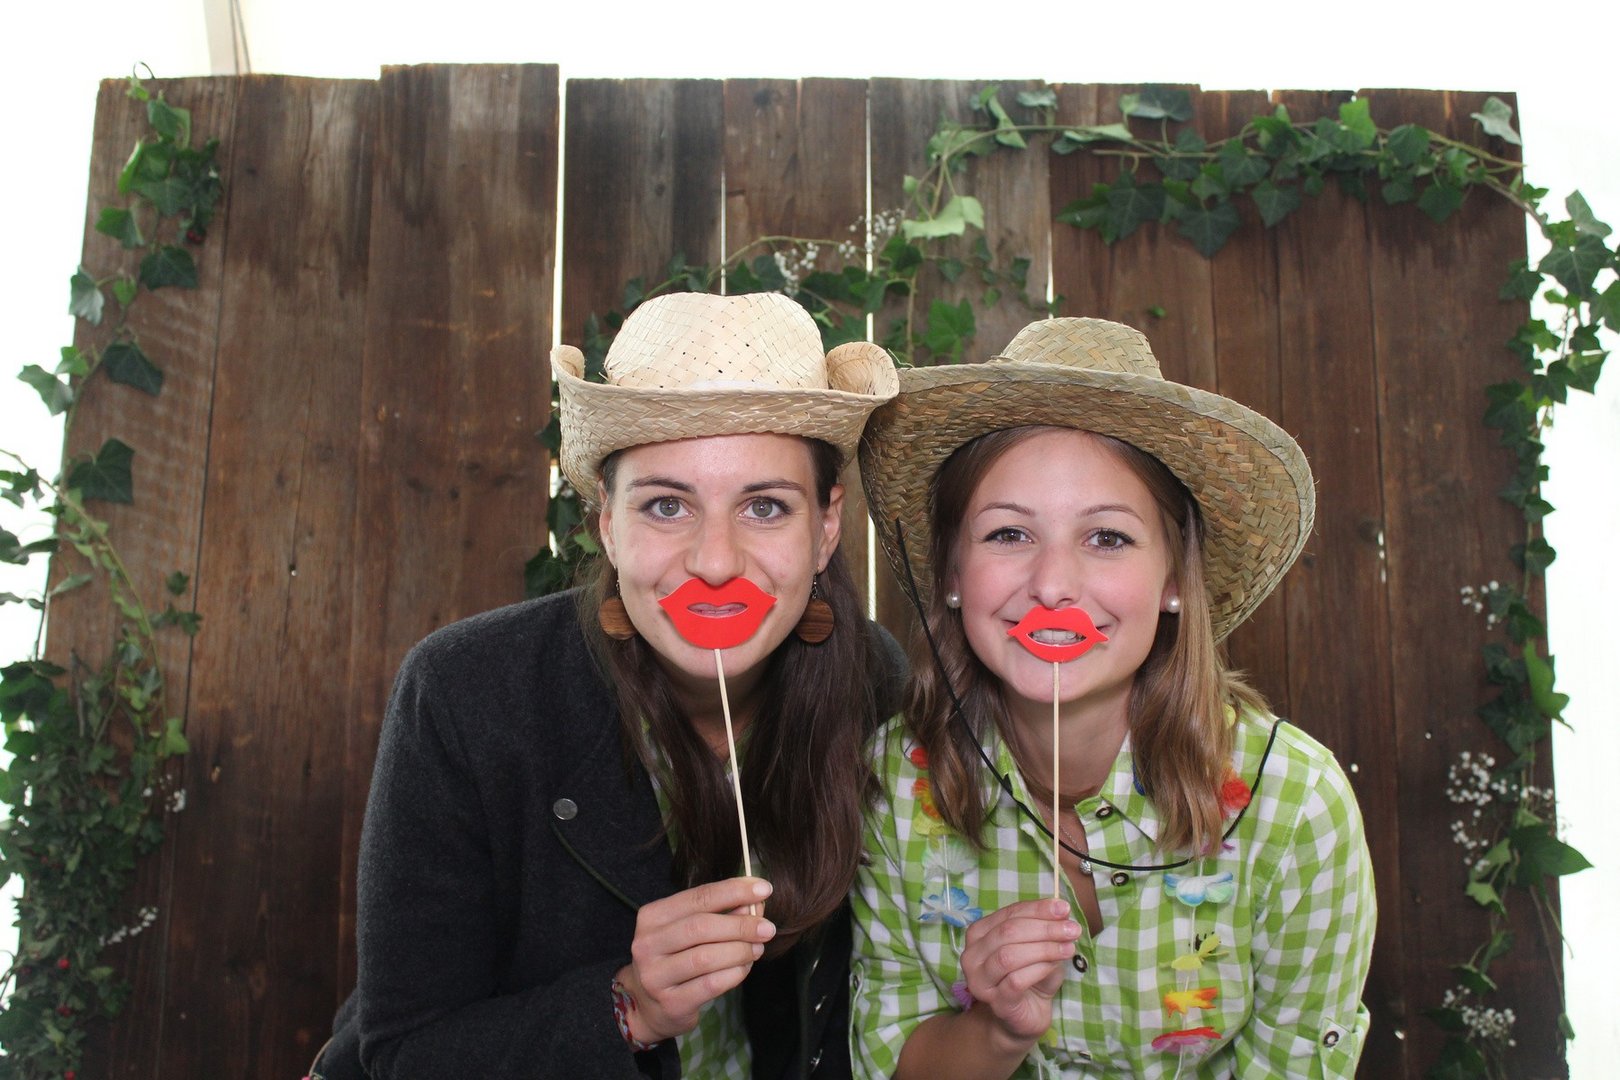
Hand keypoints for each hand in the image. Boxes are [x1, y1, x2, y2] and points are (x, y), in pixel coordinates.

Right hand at [615, 876, 775, 1042]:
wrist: (650, 1006)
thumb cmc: (677, 958)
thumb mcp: (691, 930)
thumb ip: (721, 913)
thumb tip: (755, 902)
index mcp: (652, 917)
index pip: (698, 897)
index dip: (733, 891)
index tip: (764, 889)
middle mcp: (647, 945)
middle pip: (700, 927)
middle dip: (740, 925)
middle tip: (767, 928)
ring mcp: (655, 976)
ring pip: (706, 957)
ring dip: (740, 951)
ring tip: (757, 949)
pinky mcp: (671, 1002)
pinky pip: (711, 984)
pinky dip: (734, 974)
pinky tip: (744, 968)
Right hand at [959, 898, 1079, 1046]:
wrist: (1025, 1015)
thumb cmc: (1030, 976)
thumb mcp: (1039, 946)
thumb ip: (1045, 928)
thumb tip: (1061, 909)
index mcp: (980, 934)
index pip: (1009, 913)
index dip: (1038, 909)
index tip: (1064, 909)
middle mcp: (972, 955)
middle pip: (1008, 932)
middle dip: (1044, 928)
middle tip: (1072, 929)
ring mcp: (980, 980)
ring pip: (1009, 956)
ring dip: (1043, 949)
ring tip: (1068, 948)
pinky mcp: (996, 1001)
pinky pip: (1016, 981)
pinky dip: (1039, 969)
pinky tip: (1055, 966)